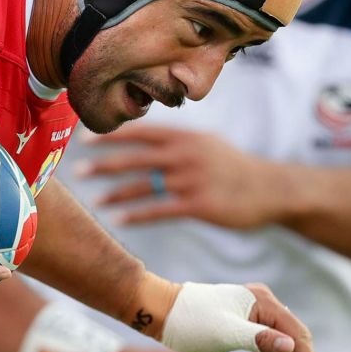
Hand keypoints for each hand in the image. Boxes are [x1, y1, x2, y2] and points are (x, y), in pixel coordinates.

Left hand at [78, 126, 281, 227]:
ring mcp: (192, 180)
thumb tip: (149, 139)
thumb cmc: (236, 168)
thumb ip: (178, 142)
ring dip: (116, 194)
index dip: (112, 135)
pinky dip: (137, 214)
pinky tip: (119, 219)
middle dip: (104, 164)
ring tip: (96, 201)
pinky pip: (159, 210)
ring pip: (144, 185)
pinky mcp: (198, 205)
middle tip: (79, 170)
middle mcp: (185, 155)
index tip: (85, 139)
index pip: (141, 132)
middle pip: (135, 158)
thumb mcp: (208, 144)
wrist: (271, 189)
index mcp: (186, 137)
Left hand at [156, 282, 314, 351]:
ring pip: (275, 346)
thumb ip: (261, 340)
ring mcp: (252, 312)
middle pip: (290, 340)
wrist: (162, 312)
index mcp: (264, 302)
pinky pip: (260, 344)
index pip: (297, 334)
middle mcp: (263, 303)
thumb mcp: (227, 334)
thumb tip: (292, 346)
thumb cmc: (191, 322)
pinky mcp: (242, 322)